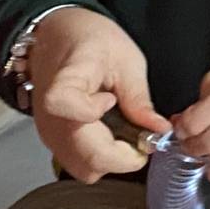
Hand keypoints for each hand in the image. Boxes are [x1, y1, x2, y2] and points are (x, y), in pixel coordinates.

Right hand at [28, 8, 167, 181]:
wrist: (56, 39)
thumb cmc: (90, 41)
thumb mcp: (125, 60)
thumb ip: (140, 99)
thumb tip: (159, 130)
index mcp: (65, 81)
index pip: (63, 105)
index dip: (94, 112)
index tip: (112, 100)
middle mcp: (52, 115)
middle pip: (85, 157)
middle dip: (123, 154)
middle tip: (140, 134)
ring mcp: (50, 132)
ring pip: (84, 168)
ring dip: (112, 158)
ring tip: (124, 132)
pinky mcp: (53, 142)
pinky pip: (79, 164)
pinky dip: (101, 157)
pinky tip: (110, 134)